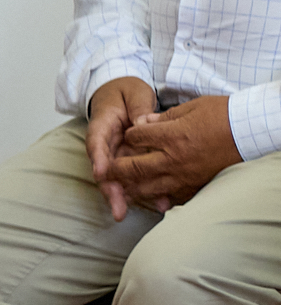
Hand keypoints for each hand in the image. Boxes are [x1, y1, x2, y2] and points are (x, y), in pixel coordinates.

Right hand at [86, 77, 157, 220]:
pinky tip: (160, 203)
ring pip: (120, 178)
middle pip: (105, 170)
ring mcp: (118, 153)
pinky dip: (147, 189)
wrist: (124, 94)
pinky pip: (137, 176)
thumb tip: (142, 122)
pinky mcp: (131, 159)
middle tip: (118, 210)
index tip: (101, 173)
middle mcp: (107, 144)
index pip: (97, 142)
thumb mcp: (134, 93)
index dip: (98, 159)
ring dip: (128, 196)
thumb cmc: (127, 92)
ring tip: (137, 212)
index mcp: (103, 125)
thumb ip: (138, 107)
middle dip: (111, 190)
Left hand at [104, 95, 242, 209]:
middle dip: (116, 169)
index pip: (136, 137)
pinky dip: (158, 197)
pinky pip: (170, 196)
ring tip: (123, 186)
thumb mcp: (193, 106)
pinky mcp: (196, 185)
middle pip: (132, 168)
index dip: (130, 134)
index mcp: (172, 135)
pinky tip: (153, 196)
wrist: (253, 131)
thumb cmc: (226, 114)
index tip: (132, 133)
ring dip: (131, 187)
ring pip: (146, 187)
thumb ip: (165, 117)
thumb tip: (143, 123)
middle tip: (106, 170)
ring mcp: (184, 175)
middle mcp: (173, 158)